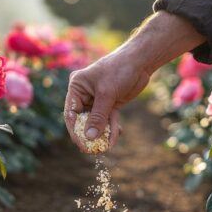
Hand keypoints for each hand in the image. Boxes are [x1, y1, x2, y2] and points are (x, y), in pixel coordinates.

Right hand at [62, 12, 206, 152]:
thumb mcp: (107, 94)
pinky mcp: (110, 103)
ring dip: (102, 135)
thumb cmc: (119, 70)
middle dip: (89, 135)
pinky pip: (108, 120)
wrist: (140, 61)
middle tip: (93, 150)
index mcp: (77, 87)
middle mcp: (84, 94)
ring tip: (105, 148)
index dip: (75, 131)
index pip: (71, 113)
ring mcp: (98, 100)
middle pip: (83, 120)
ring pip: (97, 122)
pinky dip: (111, 129)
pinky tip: (114, 140)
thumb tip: (90, 137)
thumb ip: (98, 117)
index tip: (82, 144)